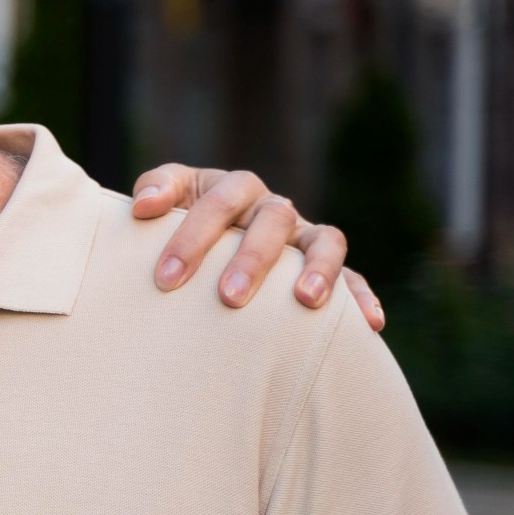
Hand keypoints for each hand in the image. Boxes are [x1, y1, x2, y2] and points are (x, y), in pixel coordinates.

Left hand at [130, 165, 383, 330]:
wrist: (202, 246)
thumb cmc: (176, 226)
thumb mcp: (163, 201)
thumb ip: (154, 189)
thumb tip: (143, 207)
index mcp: (233, 189)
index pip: (218, 202)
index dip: (193, 237)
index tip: (165, 277)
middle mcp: (273, 208)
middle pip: (272, 219)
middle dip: (251, 259)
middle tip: (228, 297)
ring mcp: (303, 237)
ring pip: (324, 240)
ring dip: (318, 269)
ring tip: (305, 301)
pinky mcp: (326, 266)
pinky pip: (354, 276)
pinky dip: (361, 296)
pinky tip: (370, 325)